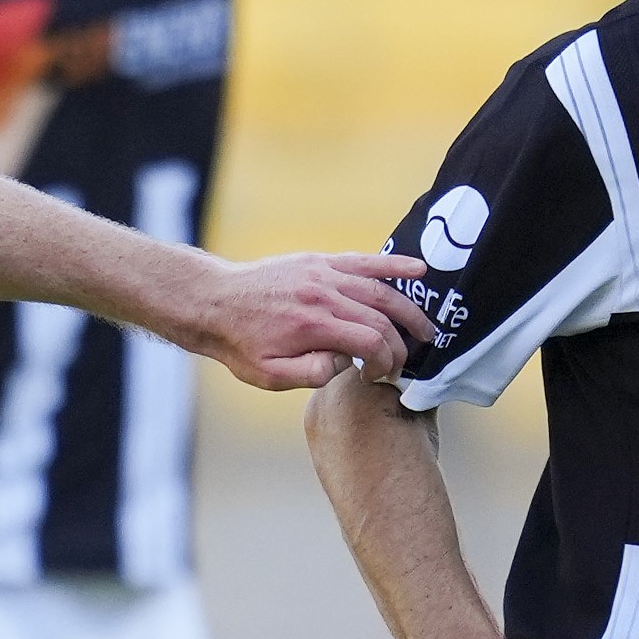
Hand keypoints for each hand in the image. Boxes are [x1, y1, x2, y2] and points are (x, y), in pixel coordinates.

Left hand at [174, 252, 429, 391]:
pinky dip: (393, 265)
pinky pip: (363, 261)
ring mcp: (322, 274)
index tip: (380, 377)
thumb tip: (346, 366)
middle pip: (381, 317)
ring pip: (379, 289)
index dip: (385, 363)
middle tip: (410, 359)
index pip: (371, 343)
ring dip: (407, 309)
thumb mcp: (268, 375)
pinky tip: (418, 271)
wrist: (213, 303)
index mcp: (313, 326)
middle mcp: (322, 295)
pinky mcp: (318, 261)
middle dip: (402, 341)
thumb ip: (310, 374)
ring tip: (425, 328)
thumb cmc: (239, 344)